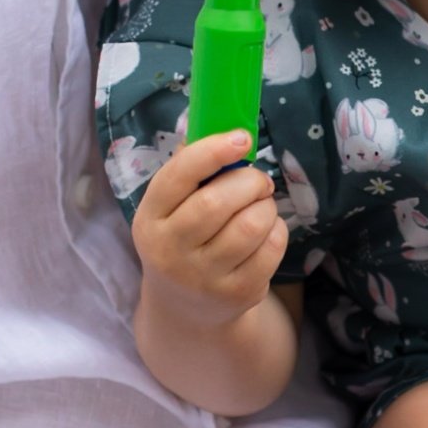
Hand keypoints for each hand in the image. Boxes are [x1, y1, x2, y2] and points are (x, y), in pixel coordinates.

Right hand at [131, 130, 286, 326]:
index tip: (242, 137)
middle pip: (218, 202)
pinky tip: (266, 230)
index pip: (178, 177)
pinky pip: (271, 248)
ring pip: (251, 226)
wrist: (185, 307)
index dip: (213, 151)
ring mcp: (203, 277)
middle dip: (249, 181)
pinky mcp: (237, 294)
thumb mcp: (169, 210)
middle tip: (258, 180)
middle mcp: (170, 251)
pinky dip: (277, 229)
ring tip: (261, 204)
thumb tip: (217, 120)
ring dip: (266, 205)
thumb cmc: (182, 238)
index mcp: (149, 219)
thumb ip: (189, 170)